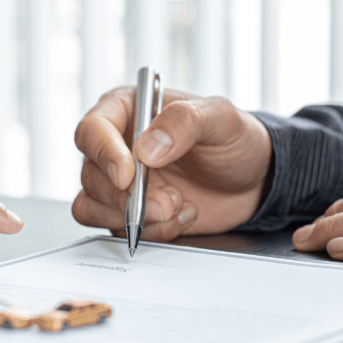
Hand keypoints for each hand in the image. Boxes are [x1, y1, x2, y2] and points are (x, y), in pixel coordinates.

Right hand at [72, 87, 272, 239]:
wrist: (252, 181)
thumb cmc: (234, 140)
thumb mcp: (221, 119)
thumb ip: (184, 121)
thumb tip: (146, 148)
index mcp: (128, 110)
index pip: (91, 130)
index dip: (104, 154)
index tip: (128, 176)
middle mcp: (116, 146)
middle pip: (91, 175)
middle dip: (128, 197)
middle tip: (169, 201)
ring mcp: (119, 182)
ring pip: (93, 205)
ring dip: (136, 216)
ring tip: (179, 206)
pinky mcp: (127, 212)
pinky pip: (114, 229)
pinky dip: (150, 231)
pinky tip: (181, 217)